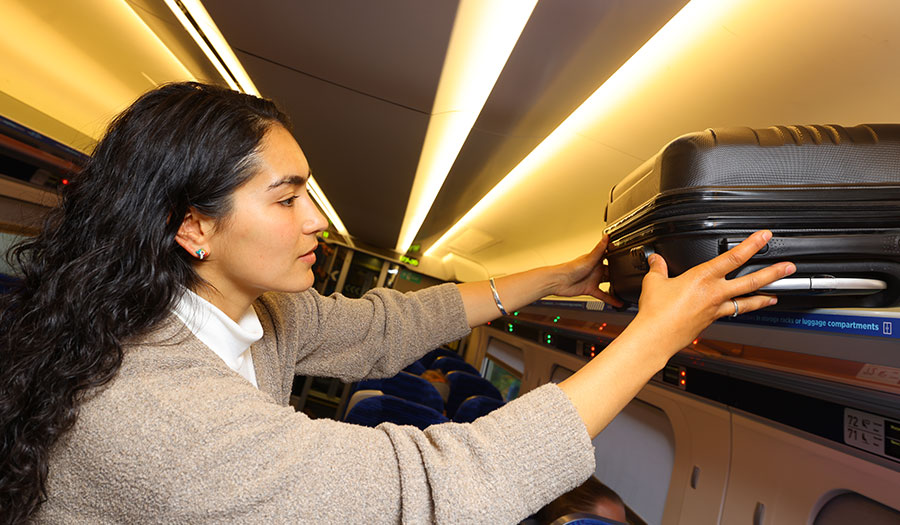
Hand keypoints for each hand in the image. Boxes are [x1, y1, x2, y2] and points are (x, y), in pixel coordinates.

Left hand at [552, 234, 623, 306]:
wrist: (558, 282)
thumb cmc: (570, 268)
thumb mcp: (589, 258)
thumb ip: (599, 249)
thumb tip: (606, 236)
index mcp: (596, 260)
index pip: (610, 257)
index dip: (618, 256)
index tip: (628, 256)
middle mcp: (596, 269)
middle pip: (611, 271)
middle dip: (619, 273)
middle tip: (631, 276)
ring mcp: (593, 279)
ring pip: (608, 283)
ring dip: (616, 286)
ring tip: (627, 289)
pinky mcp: (590, 289)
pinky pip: (603, 295)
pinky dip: (611, 299)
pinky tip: (618, 303)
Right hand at [629, 230, 794, 354]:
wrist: (656, 337)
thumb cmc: (656, 313)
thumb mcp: (654, 283)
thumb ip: (658, 268)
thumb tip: (655, 259)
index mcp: (702, 278)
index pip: (733, 257)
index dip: (752, 245)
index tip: (764, 236)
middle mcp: (714, 293)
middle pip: (751, 281)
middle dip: (773, 272)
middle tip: (788, 267)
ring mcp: (716, 309)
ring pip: (747, 302)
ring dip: (764, 298)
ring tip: (776, 295)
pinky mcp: (712, 321)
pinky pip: (732, 313)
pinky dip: (741, 309)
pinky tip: (744, 309)